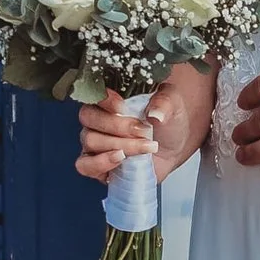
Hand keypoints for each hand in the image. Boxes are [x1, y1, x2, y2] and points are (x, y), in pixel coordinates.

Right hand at [74, 65, 211, 186]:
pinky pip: (85, 165)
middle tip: (143, 130)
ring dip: (121, 145)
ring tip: (145, 147)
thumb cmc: (167, 123)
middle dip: (118, 126)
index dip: (106, 100)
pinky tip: (120, 159)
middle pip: (89, 118)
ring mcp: (94, 143)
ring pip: (91, 141)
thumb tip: (155, 112)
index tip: (123, 106)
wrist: (174, 148)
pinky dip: (101, 162)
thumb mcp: (173, 105)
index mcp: (110, 99)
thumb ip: (164, 103)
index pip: (94, 94)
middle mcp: (97, 119)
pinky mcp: (97, 165)